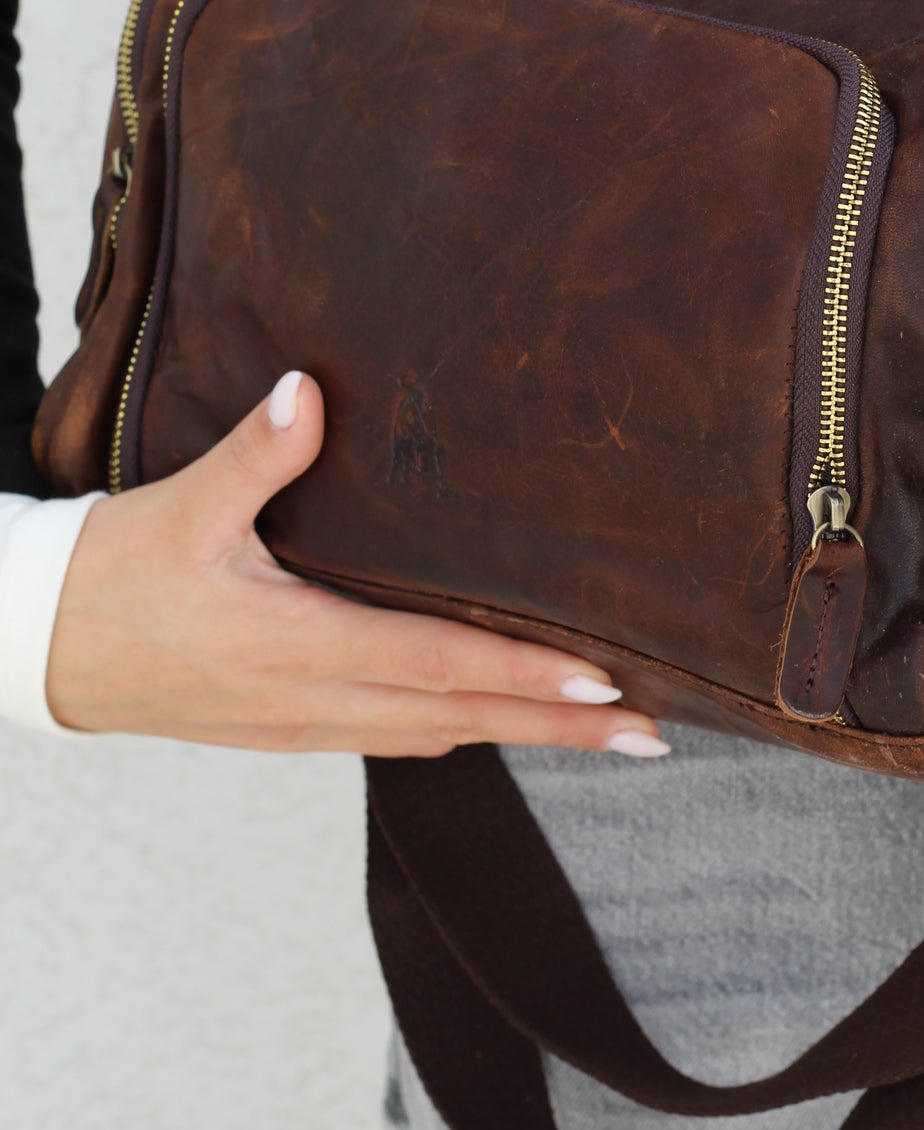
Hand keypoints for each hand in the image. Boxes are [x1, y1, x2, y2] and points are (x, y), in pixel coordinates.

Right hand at [45, 371, 668, 757]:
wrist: (36, 653)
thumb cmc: (108, 579)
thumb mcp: (177, 509)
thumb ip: (253, 455)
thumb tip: (306, 393)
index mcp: (294, 646)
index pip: (438, 664)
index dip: (526, 676)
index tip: (607, 684)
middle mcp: (311, 701)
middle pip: (463, 720)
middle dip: (563, 729)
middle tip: (655, 736)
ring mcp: (302, 725)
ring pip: (438, 736)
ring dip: (523, 734)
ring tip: (603, 731)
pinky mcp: (288, 730)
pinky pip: (396, 737)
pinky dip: (462, 728)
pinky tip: (497, 717)